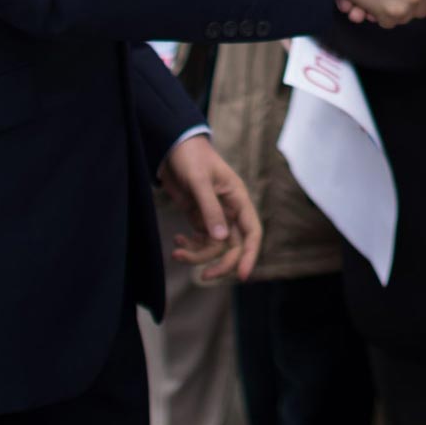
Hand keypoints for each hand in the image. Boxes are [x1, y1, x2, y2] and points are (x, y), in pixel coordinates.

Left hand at [159, 135, 262, 282]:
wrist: (173, 148)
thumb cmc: (192, 158)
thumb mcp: (200, 182)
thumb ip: (210, 209)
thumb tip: (220, 238)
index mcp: (238, 200)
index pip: (252, 232)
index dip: (251, 255)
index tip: (243, 276)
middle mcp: (230, 211)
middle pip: (234, 246)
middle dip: (221, 263)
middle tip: (204, 276)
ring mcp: (214, 216)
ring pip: (214, 247)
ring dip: (197, 256)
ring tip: (177, 254)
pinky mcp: (199, 218)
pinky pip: (200, 241)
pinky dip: (189, 246)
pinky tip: (177, 242)